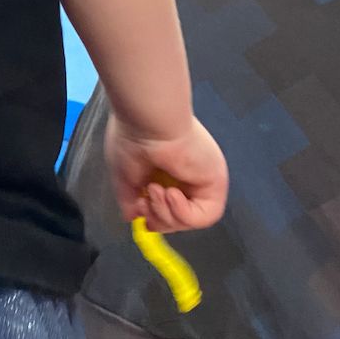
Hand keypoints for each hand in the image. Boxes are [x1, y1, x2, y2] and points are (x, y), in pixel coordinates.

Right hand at [105, 114, 228, 233]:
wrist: (148, 119)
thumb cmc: (132, 138)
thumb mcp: (123, 174)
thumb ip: (129, 198)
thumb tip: (132, 217)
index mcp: (165, 168)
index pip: (166, 205)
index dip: (154, 216)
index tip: (139, 210)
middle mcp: (186, 174)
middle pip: (178, 218)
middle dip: (158, 218)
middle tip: (143, 204)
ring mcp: (201, 179)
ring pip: (190, 219)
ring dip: (167, 214)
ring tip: (155, 190)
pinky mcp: (216, 183)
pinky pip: (205, 215)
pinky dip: (184, 213)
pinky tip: (170, 193)